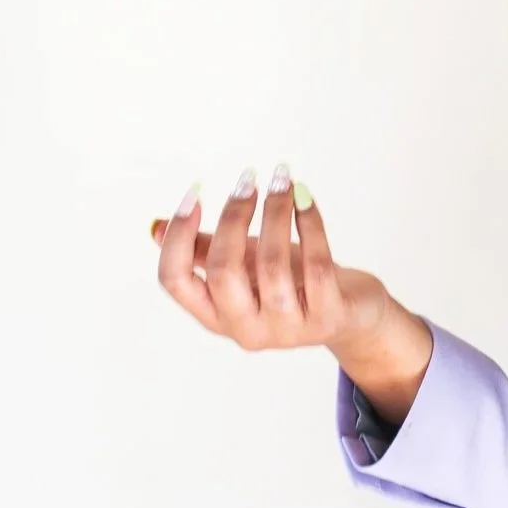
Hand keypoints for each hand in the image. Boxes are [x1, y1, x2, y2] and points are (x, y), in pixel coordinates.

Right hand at [151, 164, 393, 354]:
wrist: (351, 316)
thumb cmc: (292, 284)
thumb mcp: (245, 266)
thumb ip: (205, 250)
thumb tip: (155, 226)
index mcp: (215, 316)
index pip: (175, 281)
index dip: (178, 235)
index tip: (196, 192)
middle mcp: (245, 329)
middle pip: (224, 271)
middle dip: (234, 216)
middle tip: (248, 180)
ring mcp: (287, 328)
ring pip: (272, 265)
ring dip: (275, 212)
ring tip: (281, 178)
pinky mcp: (327, 317)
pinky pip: (317, 264)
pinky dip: (310, 224)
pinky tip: (304, 196)